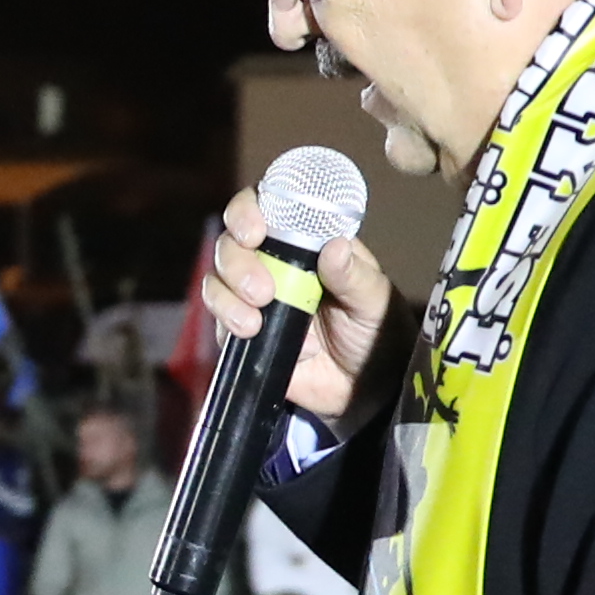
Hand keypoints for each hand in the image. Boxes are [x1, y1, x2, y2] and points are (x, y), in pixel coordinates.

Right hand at [194, 176, 394, 424]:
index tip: (254, 230)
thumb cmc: (376, 330)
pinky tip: (259, 336)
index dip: (248, 210)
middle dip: (237, 262)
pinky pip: (219, 321)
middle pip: (231, 243)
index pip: (266, 208)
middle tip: (262, 291)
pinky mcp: (244, 332)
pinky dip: (230, 325)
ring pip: (217, 279)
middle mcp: (274, 262)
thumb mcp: (374, 300)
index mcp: (306, 242)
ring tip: (253, 323)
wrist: (366, 387)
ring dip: (226, 296)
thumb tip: (335, 246)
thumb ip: (354, 275)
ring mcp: (255, 297)